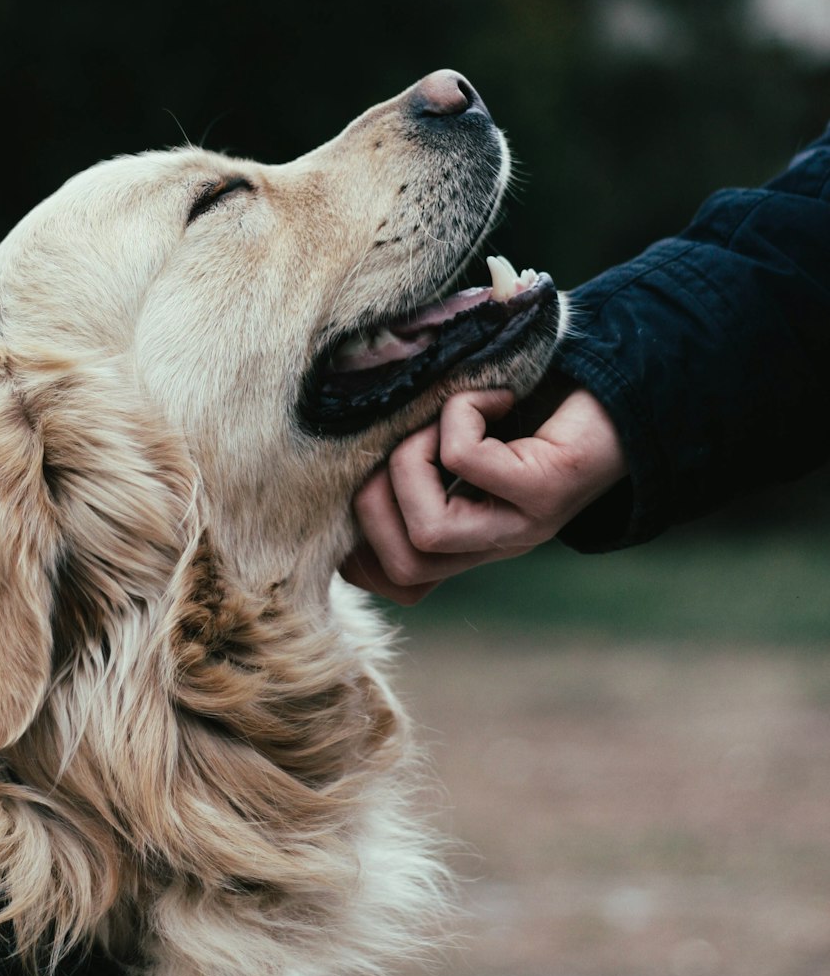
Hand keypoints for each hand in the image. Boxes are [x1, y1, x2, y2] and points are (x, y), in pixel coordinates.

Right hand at [343, 387, 627, 603]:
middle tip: (402, 440)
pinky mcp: (547, 488)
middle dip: (373, 498)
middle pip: (403, 564)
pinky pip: (466, 459)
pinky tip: (493, 396)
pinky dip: (459, 413)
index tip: (361, 483)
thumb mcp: (472, 443)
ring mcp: (524, 522)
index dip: (363, 549)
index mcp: (473, 540)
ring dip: (409, 461)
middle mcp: (497, 542)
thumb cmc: (540, 410)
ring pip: (428, 531)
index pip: (403, 585)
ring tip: (440, 421)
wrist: (626, 390)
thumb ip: (423, 460)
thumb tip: (348, 445)